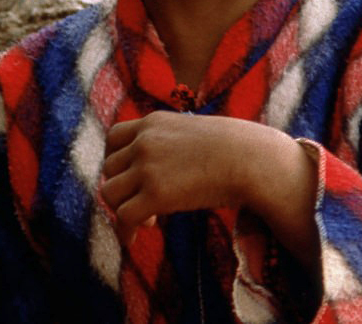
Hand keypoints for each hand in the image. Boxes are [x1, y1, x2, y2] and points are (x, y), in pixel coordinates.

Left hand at [102, 112, 317, 256]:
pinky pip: (124, 217)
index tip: (130, 177)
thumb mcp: (196, 132)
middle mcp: (144, 141)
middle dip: (123, 187)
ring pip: (110, 192)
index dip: (117, 161)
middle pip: (109, 168)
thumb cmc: (236, 149)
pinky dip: (124, 231)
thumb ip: (174, 142)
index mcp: (153, 122)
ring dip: (122, 209)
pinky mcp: (155, 194)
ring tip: (148, 220)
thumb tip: (171, 166)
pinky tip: (134, 239)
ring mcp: (147, 167)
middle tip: (144, 203)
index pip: (114, 138)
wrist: (252, 159)